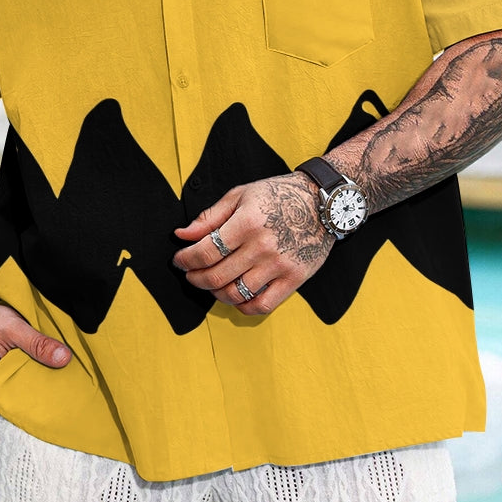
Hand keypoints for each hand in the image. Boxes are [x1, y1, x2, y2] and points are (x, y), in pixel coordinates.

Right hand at [0, 304, 70, 400]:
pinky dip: (19, 380)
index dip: (42, 403)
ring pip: (12, 393)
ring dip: (29, 387)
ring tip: (54, 383)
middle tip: (63, 392)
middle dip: (38, 396)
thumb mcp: (13, 329)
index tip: (63, 399)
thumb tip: (65, 359)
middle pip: (18, 401)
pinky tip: (36, 374)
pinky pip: (5, 385)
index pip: (22, 405)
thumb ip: (38, 344)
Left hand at [172, 173, 334, 315]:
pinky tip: (236, 296)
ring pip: (235, 294)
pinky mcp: (294, 279)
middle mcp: (262, 247)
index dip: (185, 260)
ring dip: (215, 293)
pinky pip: (262, 306)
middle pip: (216, 276)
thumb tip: (182, 235)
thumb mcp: (241, 195)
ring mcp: (279, 266)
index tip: (179, 260)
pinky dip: (243, 306)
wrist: (321, 202)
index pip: (205, 252)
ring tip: (212, 283)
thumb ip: (209, 217)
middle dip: (195, 278)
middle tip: (190, 273)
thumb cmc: (279, 195)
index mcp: (247, 223)